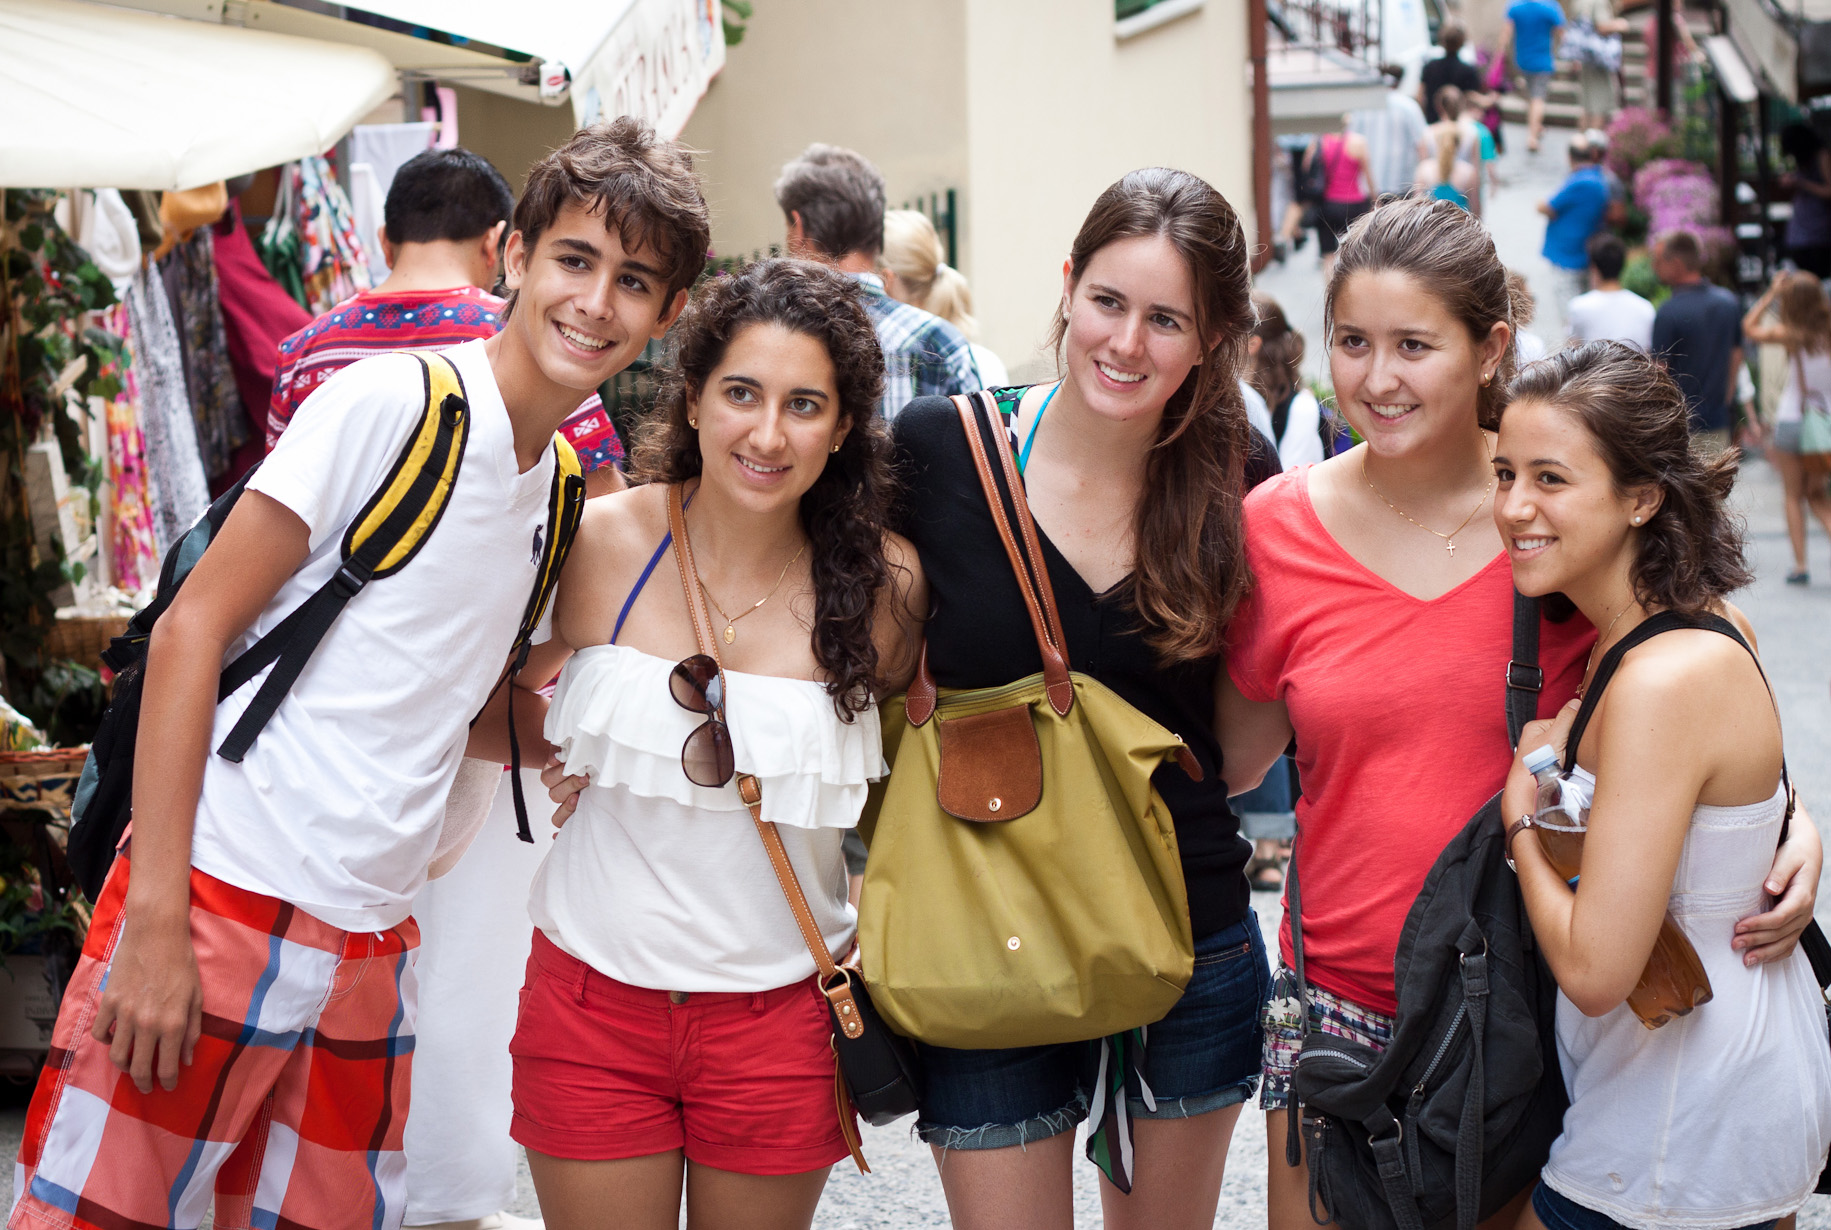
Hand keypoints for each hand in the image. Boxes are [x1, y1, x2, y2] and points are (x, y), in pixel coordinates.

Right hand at [90, 910, 201, 1093]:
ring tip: (130, 1067)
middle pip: (138, 1067)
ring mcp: (124, 1014)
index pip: (168, 1066)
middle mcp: (147, 1024)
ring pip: (116, 1055)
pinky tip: (114, 1038)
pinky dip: (106, 1040)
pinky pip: (99, 1033)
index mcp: (173, 1024)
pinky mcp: (108, 1003)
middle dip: (142, 1082)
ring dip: (123, 1066)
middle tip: (146, 1087)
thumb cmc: (182, 963)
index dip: (167, 1081)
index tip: (167, 1087)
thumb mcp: (196, 997)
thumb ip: (193, 1030)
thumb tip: (187, 1059)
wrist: (156, 934)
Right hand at [541, 754, 587, 831]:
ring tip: (579, 798)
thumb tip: (556, 757)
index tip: (569, 763)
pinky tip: (557, 836)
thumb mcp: (578, 748)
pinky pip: (563, 832)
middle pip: (554, 795)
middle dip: (570, 785)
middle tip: (585, 778)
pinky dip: (559, 835)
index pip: (548, 778)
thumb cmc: (590, 756)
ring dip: (567, 807)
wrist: (601, 765)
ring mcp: (566, 807)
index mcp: (554, 776)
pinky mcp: (575, 819)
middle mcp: (558, 792)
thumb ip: (566, 749)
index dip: (558, 772)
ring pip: (557, 817)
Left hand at [1505, 700, 1581, 818]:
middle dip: (1571, 741)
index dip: (1572, 728)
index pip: (1561, 720)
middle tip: (1572, 750)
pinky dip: (1566, 762)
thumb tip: (1576, 702)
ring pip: (1563, 747)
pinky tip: (1566, 766)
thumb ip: (1567, 718)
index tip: (1577, 736)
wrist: (1529, 789)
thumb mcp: (1555, 736)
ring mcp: (1540, 752)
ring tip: (1568, 759)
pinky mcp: (1545, 764)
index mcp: (1535, 727)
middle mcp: (1535, 738)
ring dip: (1570, 753)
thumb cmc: (1538, 762)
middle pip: (1563, 734)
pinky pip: (1561, 759)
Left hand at [1734, 806, 1821, 964]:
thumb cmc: (1793, 854)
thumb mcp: (1787, 858)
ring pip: (1786, 943)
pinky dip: (1776, 954)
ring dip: (1765, 953)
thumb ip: (1779, 872)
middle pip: (1781, 933)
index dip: (1760, 924)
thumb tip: (1770, 888)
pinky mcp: (1796, 923)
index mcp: (1802, 896)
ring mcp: (1802, 919)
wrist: (1807, 854)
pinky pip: (1789, 943)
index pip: (1781, 916)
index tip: (1738, 927)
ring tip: (1745, 960)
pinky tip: (1761, 960)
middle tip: (1734, 944)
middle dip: (1757, 940)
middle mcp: (1804, 911)